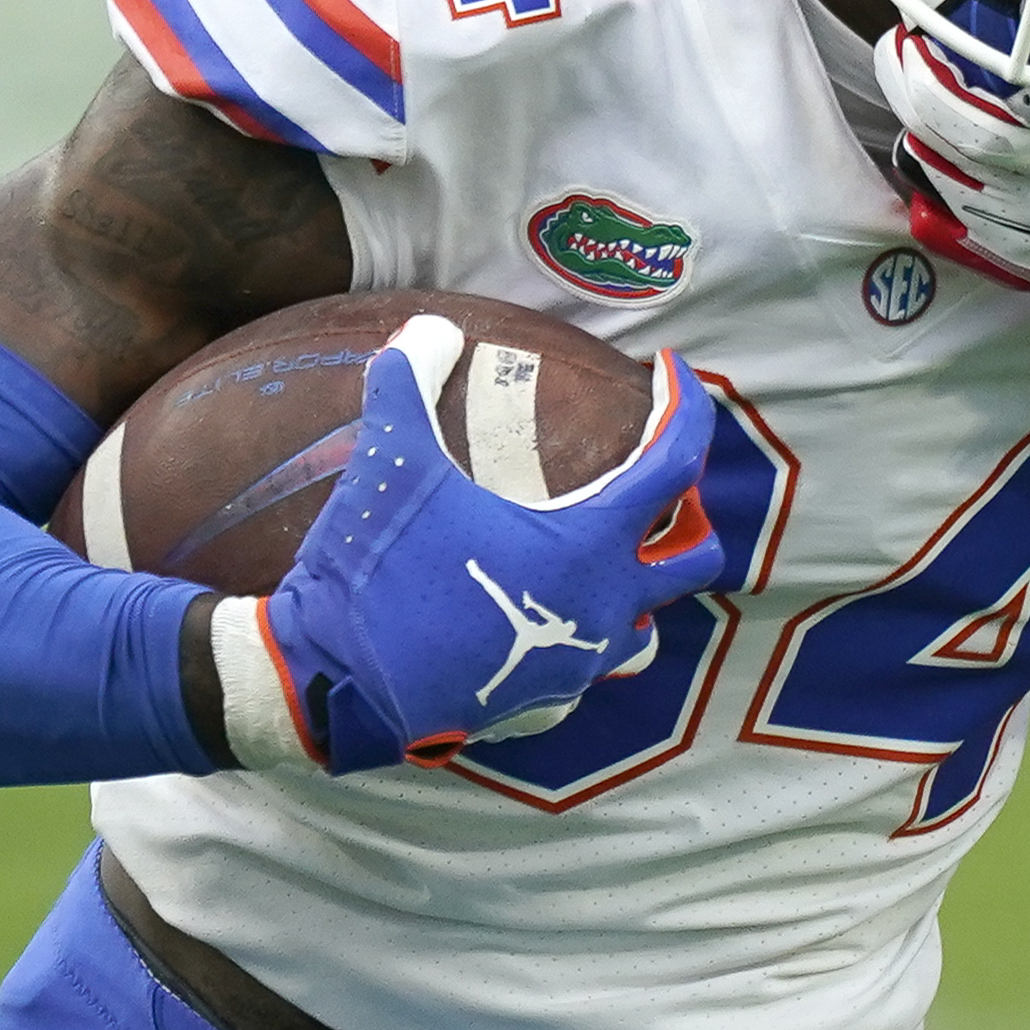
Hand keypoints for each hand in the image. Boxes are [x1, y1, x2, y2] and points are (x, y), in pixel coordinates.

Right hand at [226, 316, 724, 772]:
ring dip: (641, 582)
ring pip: (649, 621)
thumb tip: (424, 327)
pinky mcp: (546, 702)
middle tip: (650, 477)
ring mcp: (580, 666)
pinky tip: (541, 603)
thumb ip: (408, 382)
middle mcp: (605, 610)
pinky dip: (585, 626)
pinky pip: (593, 661)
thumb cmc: (375, 573)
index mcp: (589, 546)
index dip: (685, 407)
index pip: (675, 464)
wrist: (333, 685)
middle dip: (690, 515)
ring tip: (601, 548)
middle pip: (695, 559)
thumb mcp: (389, 464)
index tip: (671, 372)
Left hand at [876, 10, 1029, 324]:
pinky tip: (945, 152)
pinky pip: (975, 226)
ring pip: (956, 192)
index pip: (982, 129)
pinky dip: (951, 187)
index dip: (933, 89)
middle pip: (953, 156)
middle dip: (916, 101)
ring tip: (917, 93)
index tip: (910, 43)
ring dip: (929, 143)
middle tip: (901, 55)